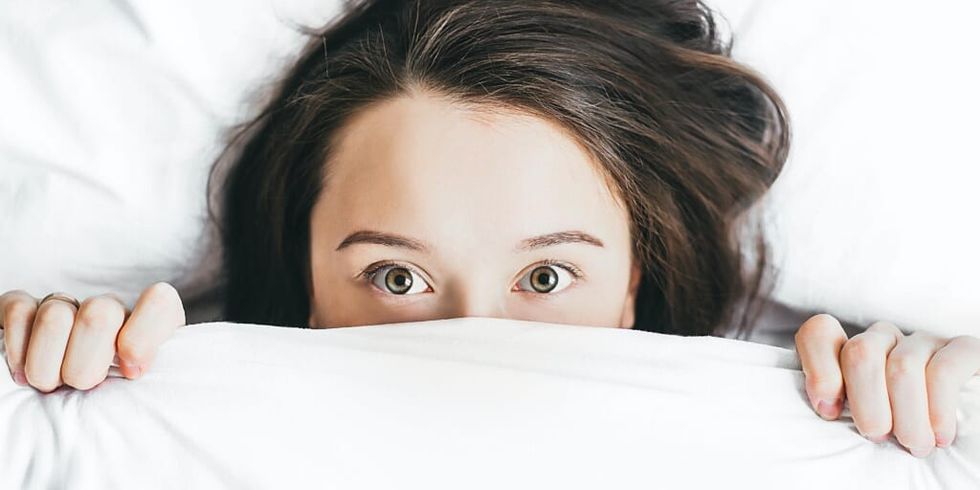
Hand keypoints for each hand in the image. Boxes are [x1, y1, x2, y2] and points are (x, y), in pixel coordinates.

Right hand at [0, 283, 184, 391]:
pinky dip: (18, 349)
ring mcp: (67, 305)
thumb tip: (135, 374)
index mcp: (149, 325)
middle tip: (82, 387)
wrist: (62, 403)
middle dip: (85, 365)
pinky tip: (23, 374)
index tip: (131, 373)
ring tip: (51, 385)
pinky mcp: (26, 309)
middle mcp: (110, 309)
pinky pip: (18, 311)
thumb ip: (152, 384)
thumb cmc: (115, 403)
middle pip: (100, 315)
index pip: (159, 302)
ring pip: (56, 316)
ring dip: (48, 366)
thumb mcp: (143, 397)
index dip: (143, 336)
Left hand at [795, 314, 979, 456]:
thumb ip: (836, 406)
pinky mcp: (962, 350)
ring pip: (902, 366)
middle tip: (878, 436)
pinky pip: (944, 370)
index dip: (819, 369)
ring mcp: (922, 342)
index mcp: (851, 352)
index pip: (819, 333)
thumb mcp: (860, 420)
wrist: (961, 433)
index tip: (830, 412)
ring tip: (914, 444)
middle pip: (861, 352)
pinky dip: (938, 408)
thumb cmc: (897, 433)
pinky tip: (940, 435)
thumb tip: (827, 407)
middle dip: (867, 403)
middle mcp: (884, 339)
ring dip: (906, 415)